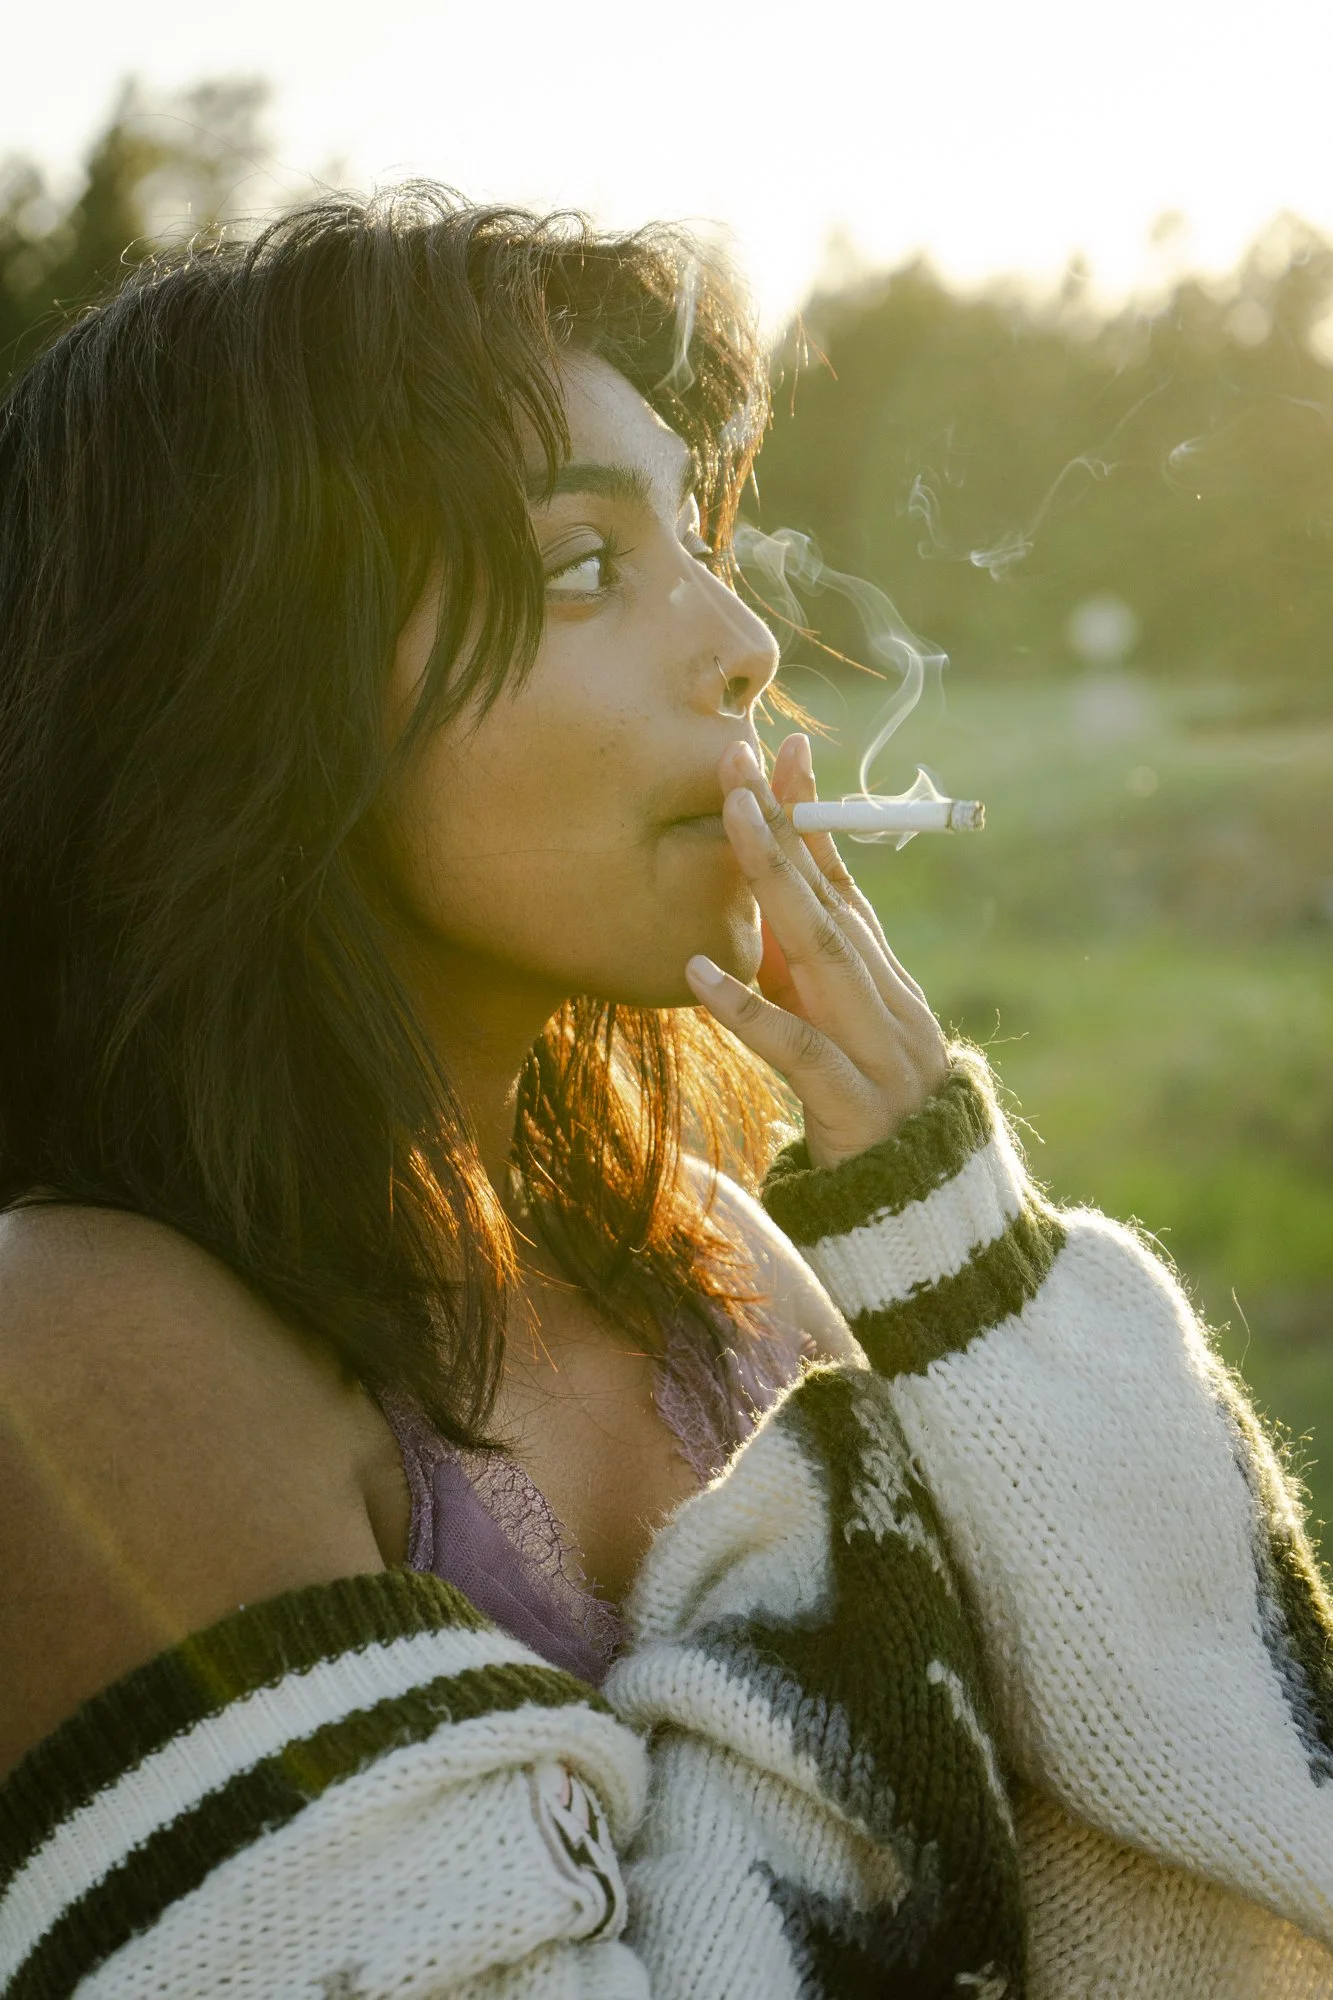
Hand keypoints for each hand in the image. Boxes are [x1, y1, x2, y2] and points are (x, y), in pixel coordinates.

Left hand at [684, 733, 948, 1171]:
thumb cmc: (873, 1133)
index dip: (817, 821)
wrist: (934, 1231)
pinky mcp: (856, 1107)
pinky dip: (748, 1008)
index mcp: (886, 987)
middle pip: (835, 902)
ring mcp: (880, 1052)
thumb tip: (755, 925)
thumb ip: (803, 989)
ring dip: (776, 883)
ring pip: (826, 954)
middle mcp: (891, 1005)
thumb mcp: (836, 1045)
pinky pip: (799, 1049)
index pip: (848, 887)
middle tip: (742, 760)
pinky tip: (700, 970)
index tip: (785, 754)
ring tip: (731, 823)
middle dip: (787, 827)